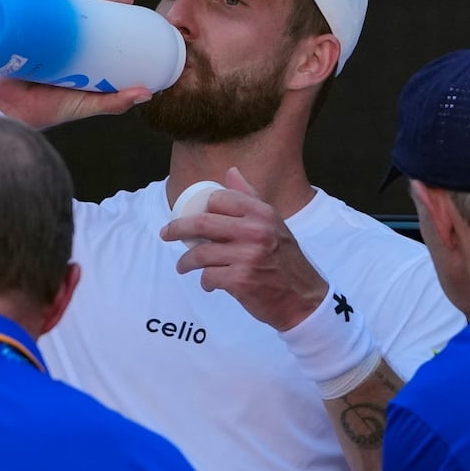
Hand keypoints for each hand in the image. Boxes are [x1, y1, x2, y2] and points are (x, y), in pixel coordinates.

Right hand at [0, 0, 153, 128]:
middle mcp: (60, 41)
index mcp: (77, 54)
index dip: (113, 10)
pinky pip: (34, 9)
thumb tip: (147, 93)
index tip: (129, 2)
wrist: (6, 112)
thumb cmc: (45, 111)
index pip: (97, 25)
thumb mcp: (85, 105)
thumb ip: (114, 102)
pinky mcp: (21, 32)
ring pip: (62, 7)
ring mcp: (41, 34)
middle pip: (81, 11)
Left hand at [160, 167, 328, 330]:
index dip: (201, 207)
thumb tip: (230, 171)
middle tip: (166, 235)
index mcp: (262, 213)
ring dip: (186, 262)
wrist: (302, 298)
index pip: (219, 198)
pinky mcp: (241, 280)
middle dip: (177, 229)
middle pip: (202, 223)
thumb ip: (250, 198)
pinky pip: (208, 276)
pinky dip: (205, 282)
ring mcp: (248, 256)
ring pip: (200, 254)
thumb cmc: (284, 260)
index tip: (191, 216)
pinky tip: (209, 284)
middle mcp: (256, 231)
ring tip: (184, 266)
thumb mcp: (273, 224)